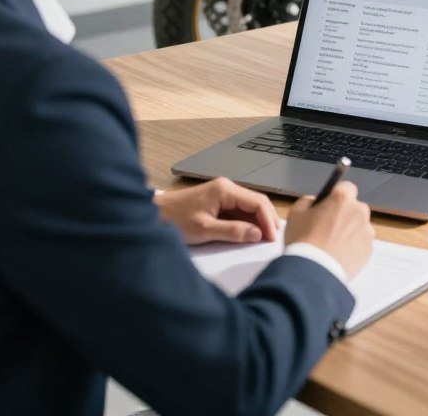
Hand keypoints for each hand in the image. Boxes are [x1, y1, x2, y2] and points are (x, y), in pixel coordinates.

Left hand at [155, 178, 279, 244]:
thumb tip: (257, 234)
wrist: (153, 214)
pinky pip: (238, 209)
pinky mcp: (217, 201)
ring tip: (265, 238)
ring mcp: (223, 193)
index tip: (273, 238)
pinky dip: (247, 221)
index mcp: (226, 190)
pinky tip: (250, 232)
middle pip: (256, 202)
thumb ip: (233, 231)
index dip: (268, 220)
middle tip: (274, 239)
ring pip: (249, 206)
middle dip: (267, 220)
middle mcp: (227, 187)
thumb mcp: (205, 229)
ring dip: (258, 221)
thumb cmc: (175, 220)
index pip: (257, 202)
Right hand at [286, 181, 374, 280]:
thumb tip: (317, 201)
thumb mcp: (296, 213)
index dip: (336, 196)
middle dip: (344, 214)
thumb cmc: (304, 241)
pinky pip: (361, 243)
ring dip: (349, 231)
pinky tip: (338, 254)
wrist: (313, 272)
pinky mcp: (368, 249)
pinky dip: (353, 247)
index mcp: (342, 198)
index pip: (346, 187)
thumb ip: (309, 200)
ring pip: (358, 226)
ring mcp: (366, 231)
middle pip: (354, 207)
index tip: (329, 204)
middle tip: (327, 228)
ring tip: (332, 245)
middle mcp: (359, 211)